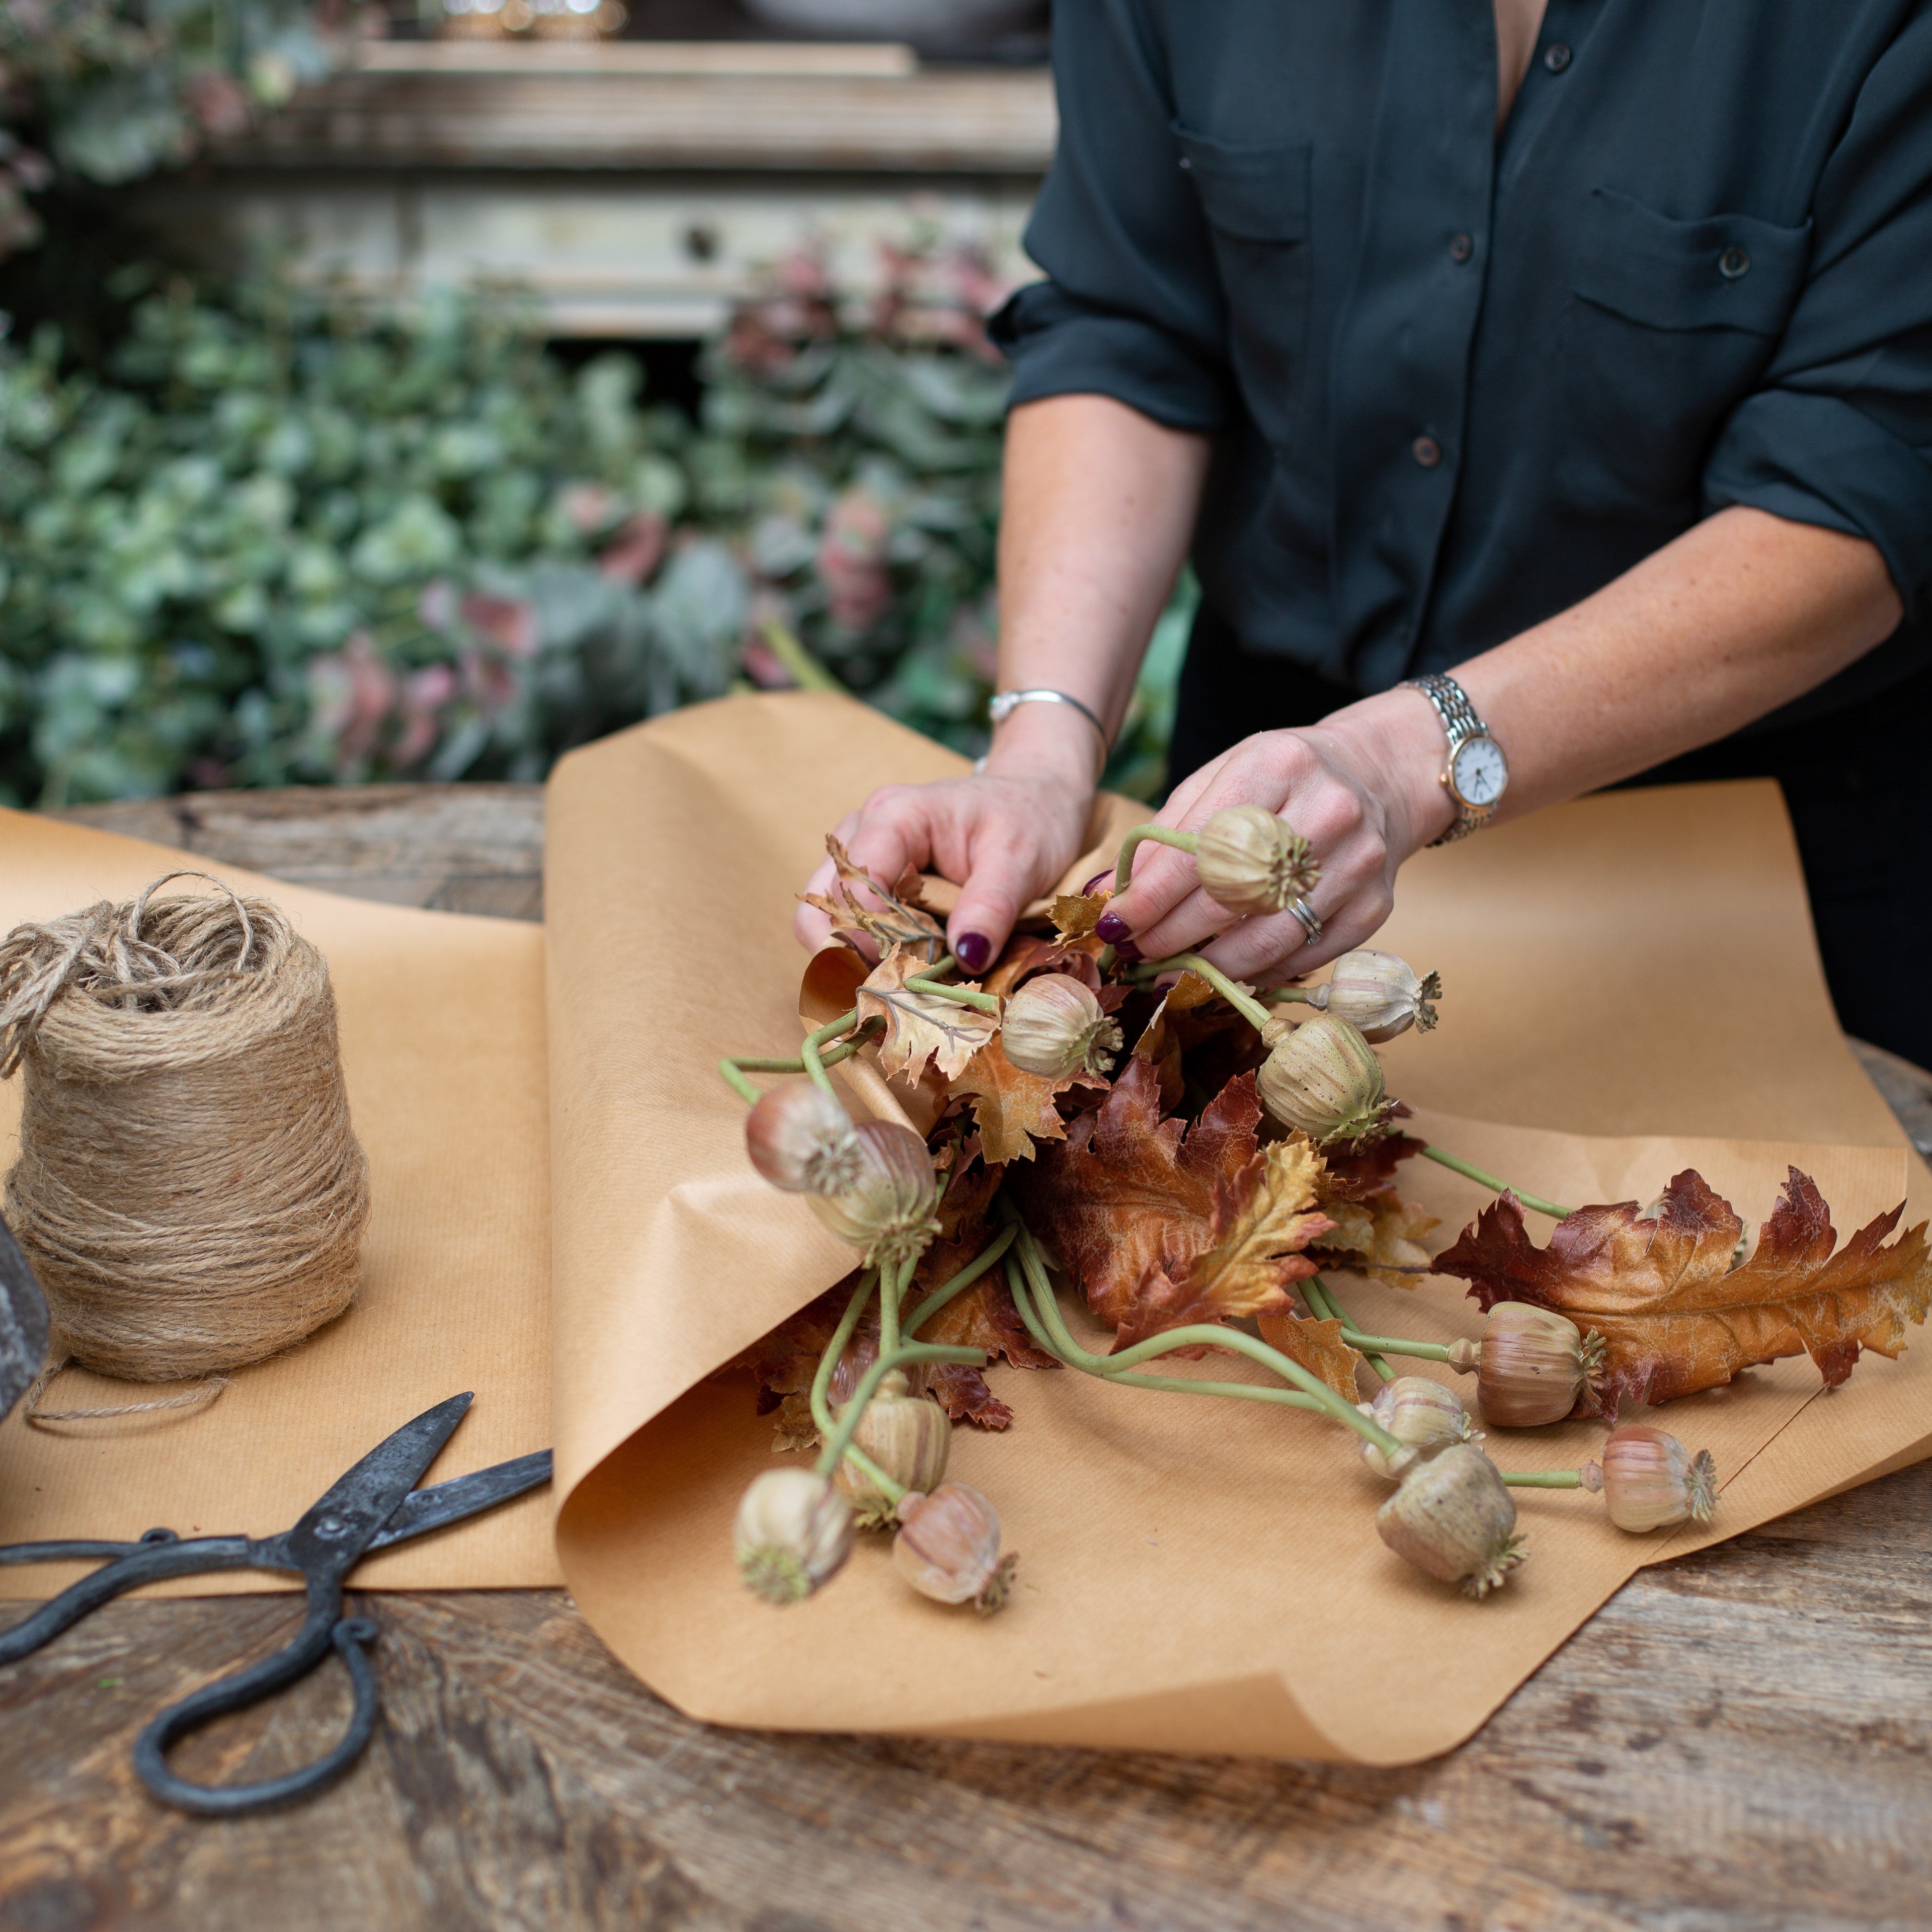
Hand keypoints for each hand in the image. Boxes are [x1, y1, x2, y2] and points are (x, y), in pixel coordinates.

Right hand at [795, 704, 1099, 971]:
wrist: (1035, 798)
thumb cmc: (1030, 818)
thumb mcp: (1022, 859)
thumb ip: (992, 906)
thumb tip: (966, 956)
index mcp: (895, 817)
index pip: (854, 885)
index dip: (874, 938)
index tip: (911, 974)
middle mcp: (862, 832)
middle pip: (822, 908)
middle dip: (855, 956)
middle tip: (904, 986)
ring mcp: (859, 856)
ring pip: (824, 920)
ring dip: (858, 958)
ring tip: (907, 977)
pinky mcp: (868, 881)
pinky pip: (847, 925)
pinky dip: (869, 953)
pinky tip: (908, 965)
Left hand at [1096, 692, 1454, 983]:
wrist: (1377, 777)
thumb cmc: (1283, 780)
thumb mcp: (1224, 778)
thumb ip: (1167, 832)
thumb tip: (1108, 892)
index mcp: (1278, 766)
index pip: (1200, 846)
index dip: (1151, 895)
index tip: (1115, 923)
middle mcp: (1327, 811)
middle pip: (1231, 896)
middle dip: (1171, 934)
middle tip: (1136, 952)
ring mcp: (1358, 862)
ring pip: (1269, 938)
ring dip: (1211, 966)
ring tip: (1172, 972)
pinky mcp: (1375, 905)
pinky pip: (1305, 956)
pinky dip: (1261, 971)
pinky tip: (1230, 969)